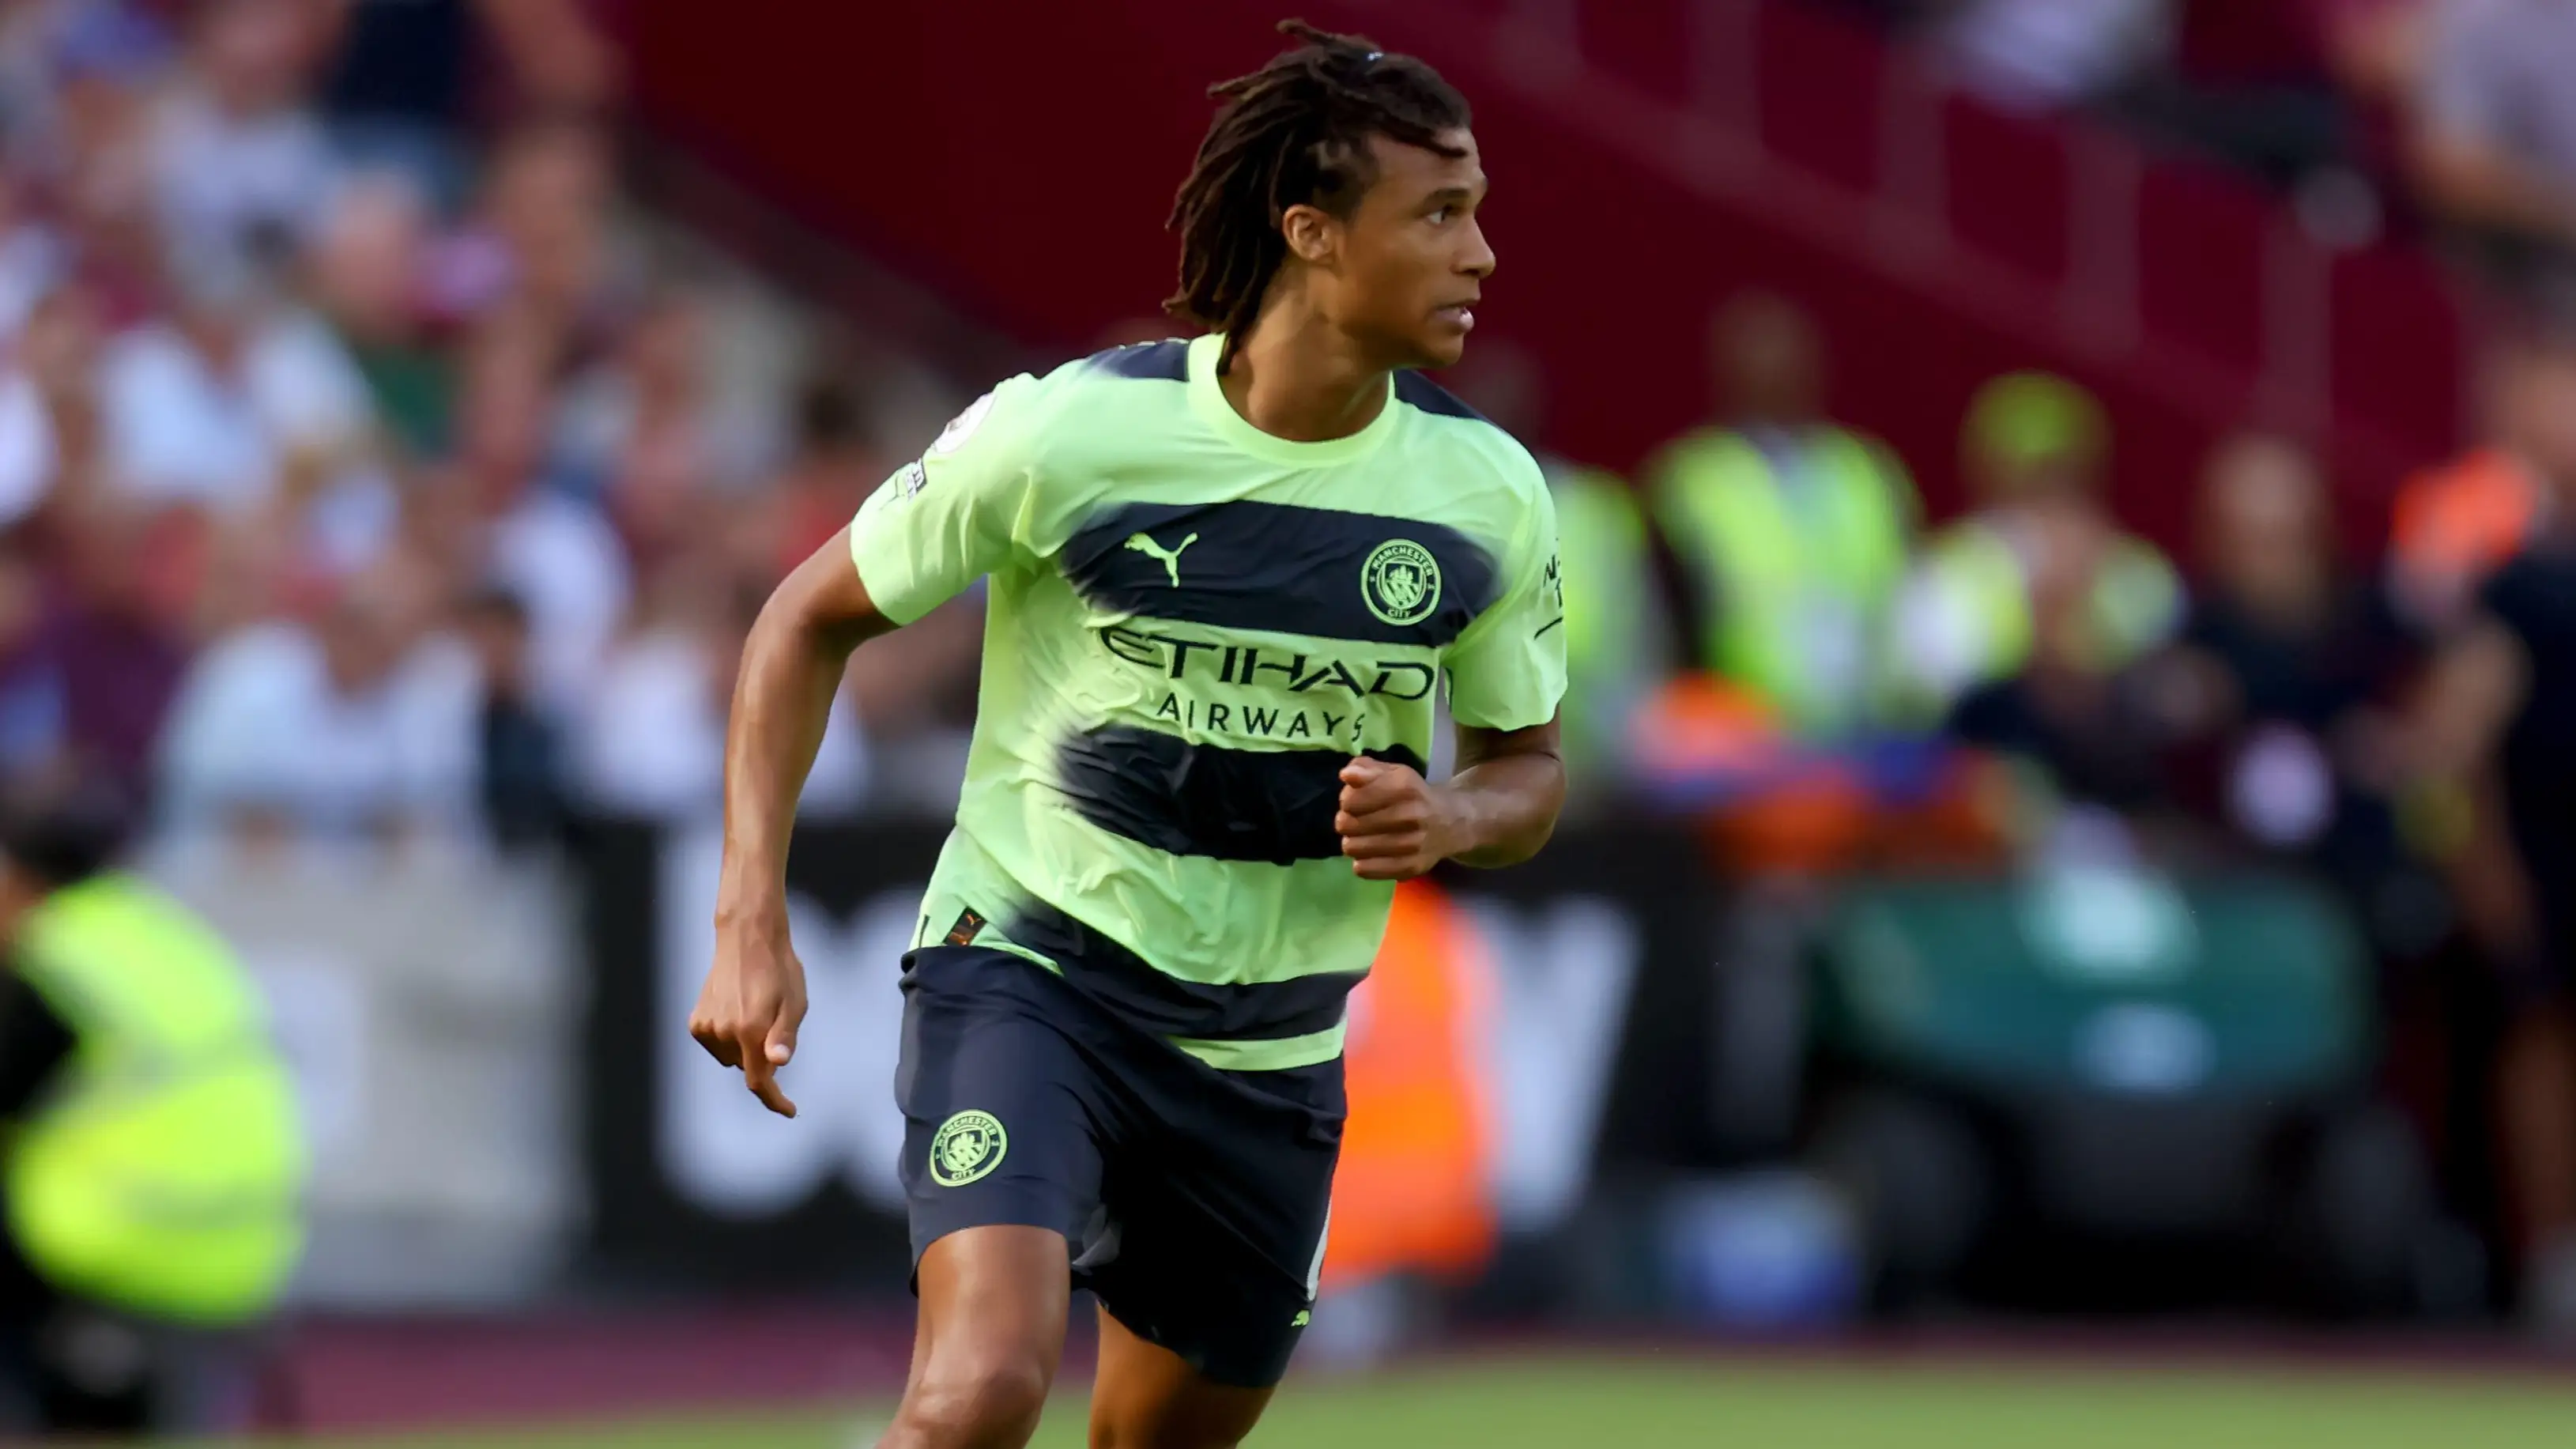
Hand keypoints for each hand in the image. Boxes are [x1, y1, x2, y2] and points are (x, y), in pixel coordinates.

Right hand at [689, 909, 808, 1117]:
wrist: (747, 939)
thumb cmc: (778, 970)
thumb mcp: (795, 1003)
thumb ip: (785, 1036)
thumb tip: (778, 1063)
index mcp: (750, 1030)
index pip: (760, 1081)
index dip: (774, 1100)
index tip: (789, 1109)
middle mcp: (724, 1032)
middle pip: (749, 1067)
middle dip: (765, 1057)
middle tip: (776, 1023)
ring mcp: (707, 1027)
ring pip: (732, 1057)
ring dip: (746, 1047)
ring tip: (756, 1011)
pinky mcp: (696, 1021)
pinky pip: (717, 1045)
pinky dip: (729, 1038)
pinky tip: (737, 1011)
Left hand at [1335, 757, 1464, 880]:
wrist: (1451, 822)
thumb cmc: (1414, 795)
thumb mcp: (1394, 773)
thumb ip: (1367, 769)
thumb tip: (1346, 775)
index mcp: (1404, 787)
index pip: (1350, 800)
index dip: (1347, 800)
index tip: (1356, 801)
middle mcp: (1410, 816)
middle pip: (1346, 824)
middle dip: (1347, 820)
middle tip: (1358, 820)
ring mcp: (1411, 845)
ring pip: (1351, 848)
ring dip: (1353, 841)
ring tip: (1365, 836)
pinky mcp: (1410, 867)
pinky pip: (1363, 869)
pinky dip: (1362, 861)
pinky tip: (1372, 853)